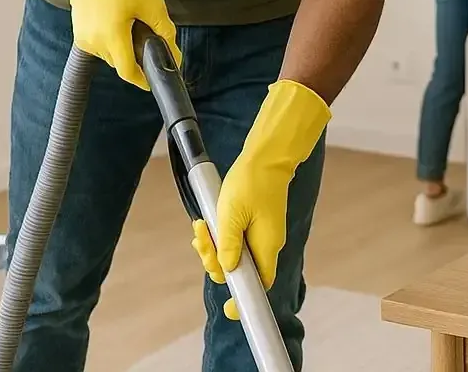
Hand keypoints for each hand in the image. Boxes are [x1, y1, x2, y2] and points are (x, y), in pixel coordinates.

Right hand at [26, 0, 180, 88]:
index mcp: (112, 38)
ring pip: (111, 56)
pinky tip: (121, 24)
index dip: (143, 79)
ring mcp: (84, 40)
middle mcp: (94, 44)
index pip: (128, 72)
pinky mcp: (79, 35)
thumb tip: (174, 54)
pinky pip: (101, 47)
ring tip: (134, 27)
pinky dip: (114, 42)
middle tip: (150, 41)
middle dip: (137, 58)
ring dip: (125, 49)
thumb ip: (164, 31)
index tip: (155, 81)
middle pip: (121, 64)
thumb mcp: (150, 5)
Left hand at [192, 79, 330, 318]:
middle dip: (214, 260)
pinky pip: (234, 240)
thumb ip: (227, 245)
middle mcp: (265, 245)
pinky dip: (219, 236)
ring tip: (200, 226)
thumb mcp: (231, 215)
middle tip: (202, 239)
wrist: (267, 157)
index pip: (259, 286)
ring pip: (233, 254)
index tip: (230, 309)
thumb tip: (227, 269)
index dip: (244, 300)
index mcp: (266, 246)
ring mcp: (260, 234)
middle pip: (238, 270)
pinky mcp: (254, 224)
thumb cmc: (251, 183)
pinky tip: (206, 225)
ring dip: (213, 245)